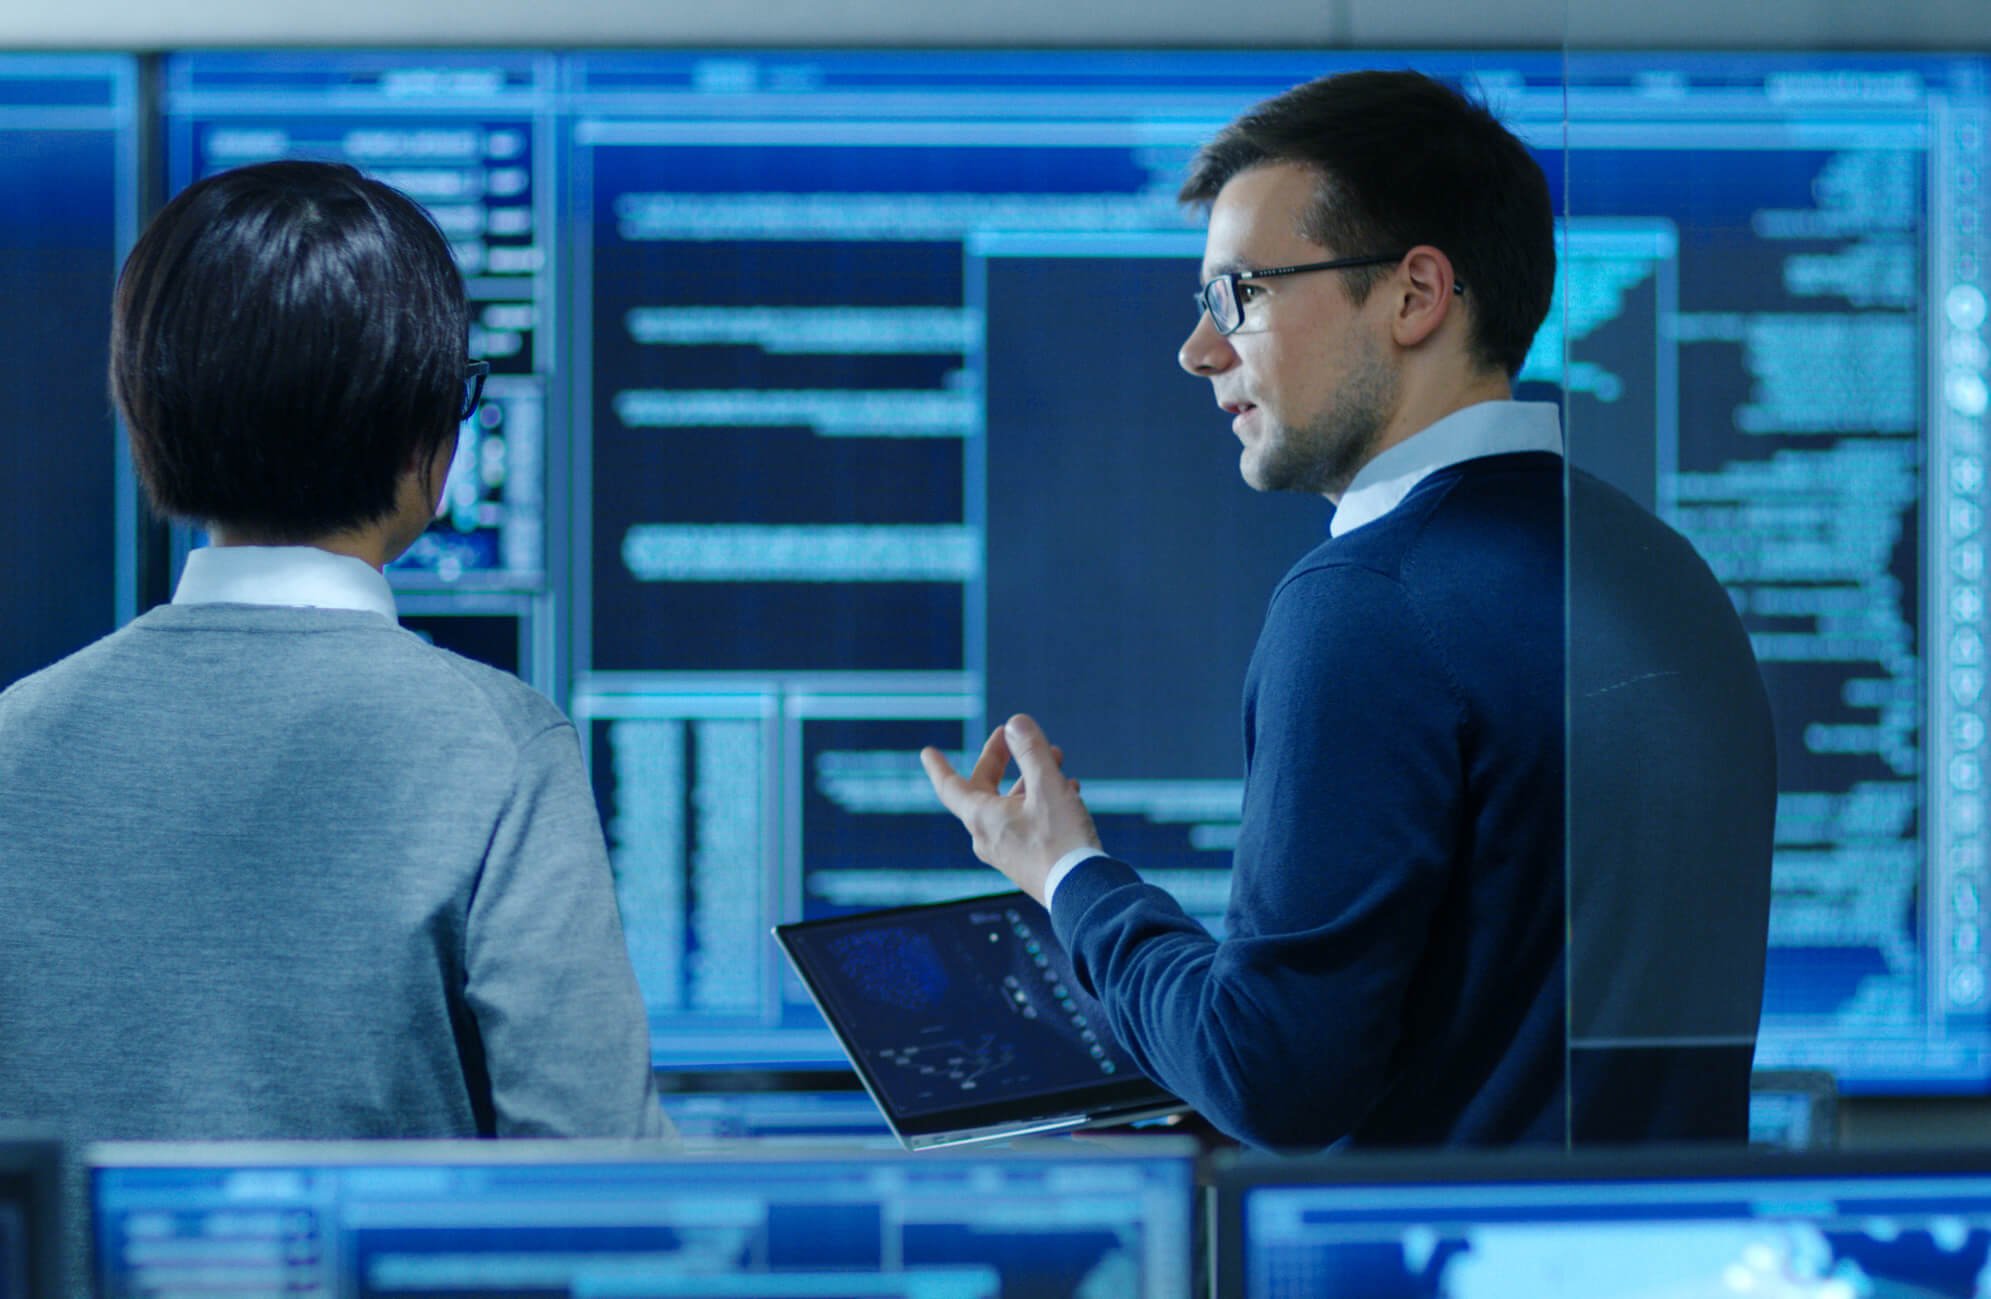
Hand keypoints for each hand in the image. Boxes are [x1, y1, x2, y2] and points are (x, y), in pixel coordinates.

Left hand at [921, 714, 1102, 905]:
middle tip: (1014, 738)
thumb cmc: (1062, 840)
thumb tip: (1016, 724)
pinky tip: (1068, 793)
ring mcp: (1007, 853)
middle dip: (1001, 761)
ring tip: (1056, 761)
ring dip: (1030, 780)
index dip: (939, 766)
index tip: (927, 752)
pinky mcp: (1028, 863)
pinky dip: (1041, 803)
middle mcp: (988, 837)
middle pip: (985, 791)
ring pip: (1011, 806)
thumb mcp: (1048, 785)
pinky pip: (1026, 824)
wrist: (1083, 893)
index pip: (950, 787)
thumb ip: (1031, 750)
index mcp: (982, 818)